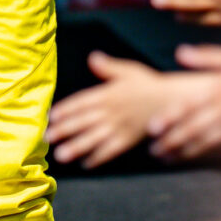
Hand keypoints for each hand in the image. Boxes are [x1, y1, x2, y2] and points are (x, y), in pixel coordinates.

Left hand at [47, 51, 178, 166]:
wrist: (172, 101)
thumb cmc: (149, 85)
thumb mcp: (129, 71)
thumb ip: (109, 67)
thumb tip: (93, 57)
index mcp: (109, 93)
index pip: (83, 102)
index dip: (66, 109)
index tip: (51, 116)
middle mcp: (112, 111)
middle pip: (84, 121)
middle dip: (65, 130)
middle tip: (47, 138)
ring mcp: (120, 126)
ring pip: (95, 137)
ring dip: (77, 147)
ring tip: (61, 155)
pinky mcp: (129, 139)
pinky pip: (112, 150)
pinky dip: (99, 157)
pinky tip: (86, 164)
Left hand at [147, 45, 220, 161]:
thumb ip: (205, 57)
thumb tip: (180, 52)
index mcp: (220, 90)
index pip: (187, 107)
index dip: (168, 119)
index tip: (152, 127)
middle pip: (193, 130)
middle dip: (170, 142)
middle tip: (154, 150)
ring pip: (205, 145)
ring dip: (183, 153)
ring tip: (167, 159)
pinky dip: (204, 156)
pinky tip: (192, 159)